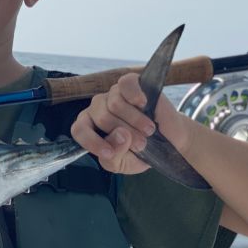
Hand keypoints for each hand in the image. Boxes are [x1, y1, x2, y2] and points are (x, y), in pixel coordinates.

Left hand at [70, 71, 191, 173]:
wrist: (168, 141)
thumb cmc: (139, 152)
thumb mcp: (121, 164)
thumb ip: (113, 156)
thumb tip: (120, 136)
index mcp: (90, 127)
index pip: (78, 130)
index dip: (92, 142)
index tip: (110, 154)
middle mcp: (98, 108)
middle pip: (101, 118)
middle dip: (125, 136)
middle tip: (141, 144)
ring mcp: (113, 93)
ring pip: (115, 104)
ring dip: (136, 121)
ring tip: (148, 130)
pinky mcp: (130, 82)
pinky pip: (126, 85)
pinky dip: (136, 96)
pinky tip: (144, 105)